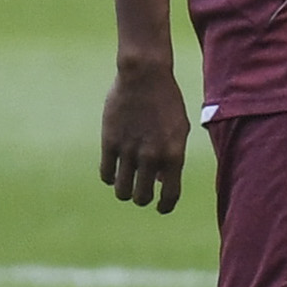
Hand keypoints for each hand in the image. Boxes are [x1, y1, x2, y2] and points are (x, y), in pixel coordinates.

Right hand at [101, 56, 191, 212]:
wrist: (145, 77)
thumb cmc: (167, 102)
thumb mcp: (179, 129)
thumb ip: (172, 156)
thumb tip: (163, 180)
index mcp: (174, 154)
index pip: (170, 194)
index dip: (165, 206)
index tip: (161, 208)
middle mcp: (152, 157)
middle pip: (142, 197)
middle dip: (143, 198)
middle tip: (142, 193)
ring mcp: (129, 151)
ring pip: (122, 190)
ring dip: (124, 191)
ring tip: (127, 185)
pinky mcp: (109, 143)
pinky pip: (106, 174)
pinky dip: (110, 177)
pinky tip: (114, 171)